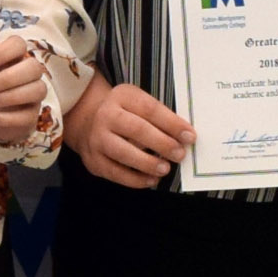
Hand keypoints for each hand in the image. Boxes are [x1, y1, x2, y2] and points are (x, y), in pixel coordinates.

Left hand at [0, 34, 47, 146]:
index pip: (18, 44)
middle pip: (33, 67)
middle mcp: (29, 73)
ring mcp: (34, 94)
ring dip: (12, 96)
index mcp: (14, 56)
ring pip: (38, 90)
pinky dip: (9, 118)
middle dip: (9, 77)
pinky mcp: (32, 115)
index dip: (3, 52)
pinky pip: (28, 115)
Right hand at [61, 79, 191, 187]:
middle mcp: (106, 115)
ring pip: (123, 152)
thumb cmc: (125, 114)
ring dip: (147, 163)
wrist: (88, 123)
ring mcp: (97, 138)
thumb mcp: (138, 103)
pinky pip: (115, 172)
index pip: (150, 109)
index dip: (172, 123)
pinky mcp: (93, 160)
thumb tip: (185, 137)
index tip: (190, 136)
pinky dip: (135, 179)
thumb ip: (160, 117)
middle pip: (136, 129)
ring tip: (165, 168)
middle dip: (162, 143)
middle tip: (180, 154)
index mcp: (122, 96)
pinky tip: (151, 180)